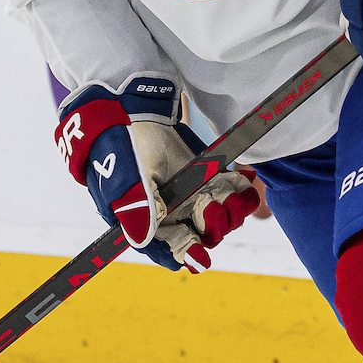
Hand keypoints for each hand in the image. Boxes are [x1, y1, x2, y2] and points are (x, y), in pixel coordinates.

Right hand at [55, 79, 261, 271]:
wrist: (129, 106)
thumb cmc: (117, 144)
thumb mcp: (122, 177)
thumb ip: (135, 207)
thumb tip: (142, 241)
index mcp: (144, 221)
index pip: (168, 250)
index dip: (186, 253)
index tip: (202, 257)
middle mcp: (170, 213)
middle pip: (201, 234)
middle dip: (212, 225)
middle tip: (212, 206)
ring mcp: (189, 194)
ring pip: (220, 215)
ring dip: (231, 209)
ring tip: (233, 194)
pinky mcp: (205, 174)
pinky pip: (230, 190)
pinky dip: (241, 188)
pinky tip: (245, 180)